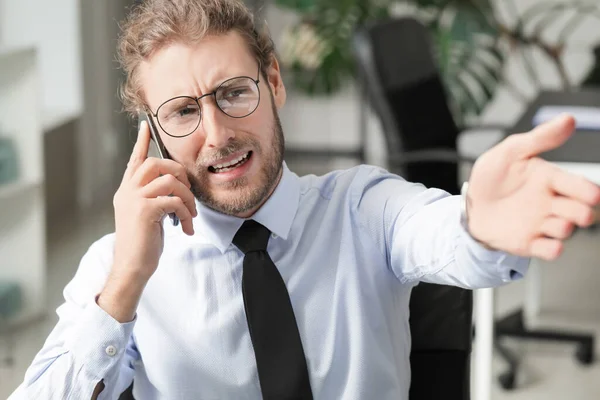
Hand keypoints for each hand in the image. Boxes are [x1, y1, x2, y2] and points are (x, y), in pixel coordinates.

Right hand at [112, 120, 196, 279]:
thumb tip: (176, 187)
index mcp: (126, 191)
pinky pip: (174, 201)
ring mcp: (134, 200)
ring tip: (190, 215)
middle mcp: (127, 192)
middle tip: (188, 191)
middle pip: (154, 163)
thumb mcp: (146, 216)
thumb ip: (153, 198)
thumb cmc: (142, 244)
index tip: (147, 125)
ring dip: (187, 196)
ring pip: (168, 180)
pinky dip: (186, 213)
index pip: (134, 160)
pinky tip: (186, 228)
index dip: (141, 142)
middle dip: (178, 172)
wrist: (131, 267)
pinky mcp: (143, 211)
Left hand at [466, 114, 599, 260]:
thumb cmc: (492, 176)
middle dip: (581, 213)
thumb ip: (539, 139)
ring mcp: (540, 224)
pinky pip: (547, 250)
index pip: (576, 184)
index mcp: (550, 179)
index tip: (593, 195)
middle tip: (578, 213)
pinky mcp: (529, 242)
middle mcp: (551, 202)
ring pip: (564, 230)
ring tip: (554, 223)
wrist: (470, 204)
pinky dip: (552, 250)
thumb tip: (568, 119)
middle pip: (578, 210)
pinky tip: (551, 246)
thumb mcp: (510, 152)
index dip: (586, 190)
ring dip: (563, 228)